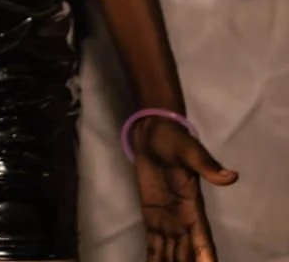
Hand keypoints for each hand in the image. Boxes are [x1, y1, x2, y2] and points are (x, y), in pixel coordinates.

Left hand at [129, 116, 238, 260]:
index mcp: (193, 208)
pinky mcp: (152, 219)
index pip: (202, 240)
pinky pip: (154, 246)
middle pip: (188, 254)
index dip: (205, 257)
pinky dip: (154, 260)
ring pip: (172, 254)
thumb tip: (230, 176)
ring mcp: (167, 222)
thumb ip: (205, 164)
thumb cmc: (171, 139)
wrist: (150, 132)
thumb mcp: (188, 149)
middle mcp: (183, 221)